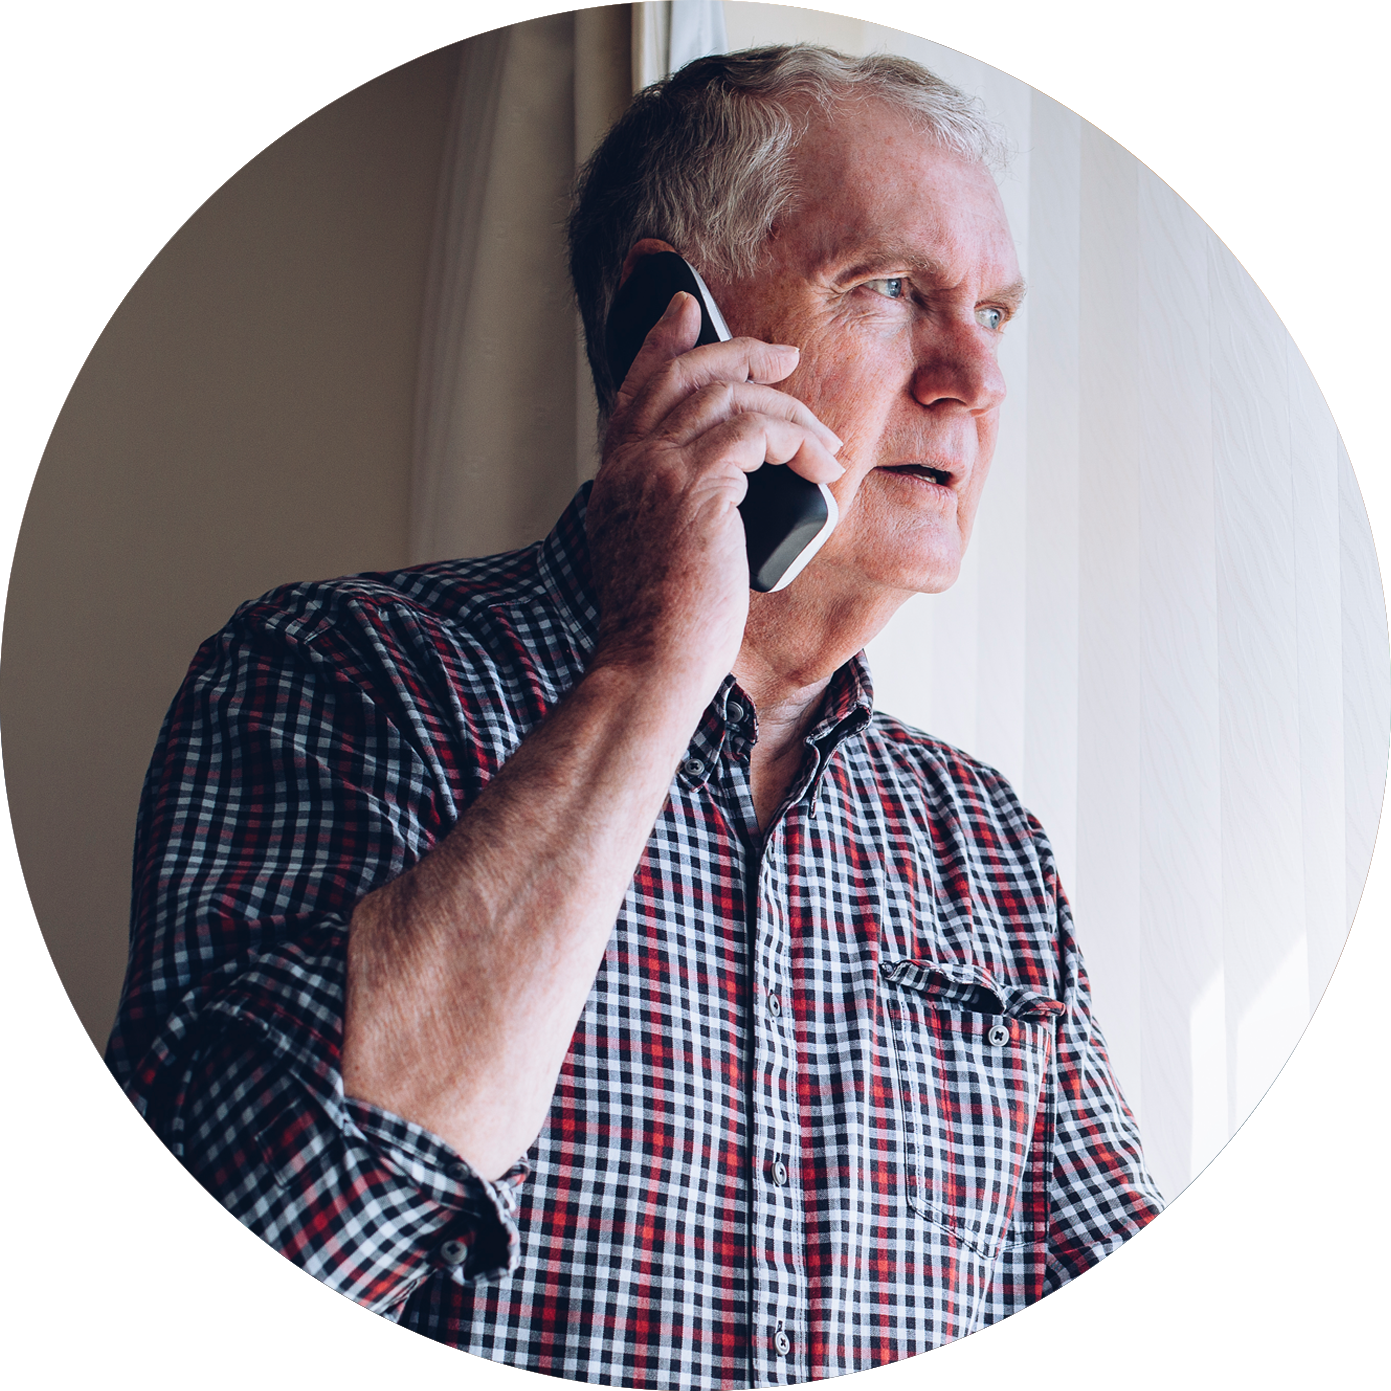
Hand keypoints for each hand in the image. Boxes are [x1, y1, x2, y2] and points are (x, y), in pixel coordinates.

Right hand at [586, 290, 843, 703]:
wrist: (650, 666)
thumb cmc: (664, 629)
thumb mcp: (656, 555)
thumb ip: (670, 509)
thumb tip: (723, 493)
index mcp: (615, 479)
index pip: (634, 387)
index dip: (660, 341)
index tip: (685, 309)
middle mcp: (628, 464)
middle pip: (681, 373)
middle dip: (737, 352)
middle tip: (784, 356)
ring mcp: (656, 470)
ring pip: (728, 397)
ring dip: (789, 410)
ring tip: (825, 442)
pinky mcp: (695, 486)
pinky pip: (757, 431)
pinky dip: (798, 440)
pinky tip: (821, 468)